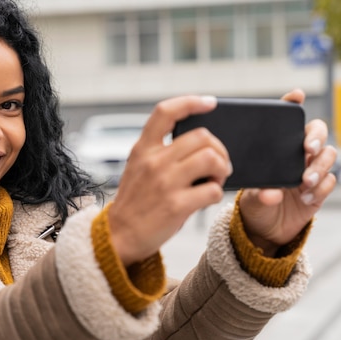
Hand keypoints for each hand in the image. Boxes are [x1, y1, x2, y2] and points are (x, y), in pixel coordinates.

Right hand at [108, 95, 232, 265]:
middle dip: (219, 149)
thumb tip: (200, 144)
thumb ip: (160, 153)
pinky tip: (207, 198)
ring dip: (222, 169)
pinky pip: (212, 190)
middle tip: (219, 164)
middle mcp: (153, 162)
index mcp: (142, 149)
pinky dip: (216, 193)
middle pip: (201, 136)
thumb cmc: (135, 202)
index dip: (191, 102)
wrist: (118, 236)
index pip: (166, 112)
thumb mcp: (138, 168)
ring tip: (216, 179)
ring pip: (211, 159)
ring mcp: (165, 183)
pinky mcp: (176, 205)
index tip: (209, 103)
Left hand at [238, 89, 336, 256]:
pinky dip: (321, 188)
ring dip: (319, 166)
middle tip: (307, 148)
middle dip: (317, 136)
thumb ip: (260, 193)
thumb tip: (272, 194)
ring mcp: (311, 171)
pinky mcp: (320, 191)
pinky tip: (306, 197)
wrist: (262, 230)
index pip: (288, 121)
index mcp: (278, 149)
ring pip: (329, 155)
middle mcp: (297, 155)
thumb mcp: (249, 196)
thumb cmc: (253, 204)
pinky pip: (330, 182)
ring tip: (305, 181)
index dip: (293, 104)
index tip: (296, 95)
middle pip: (318, 132)